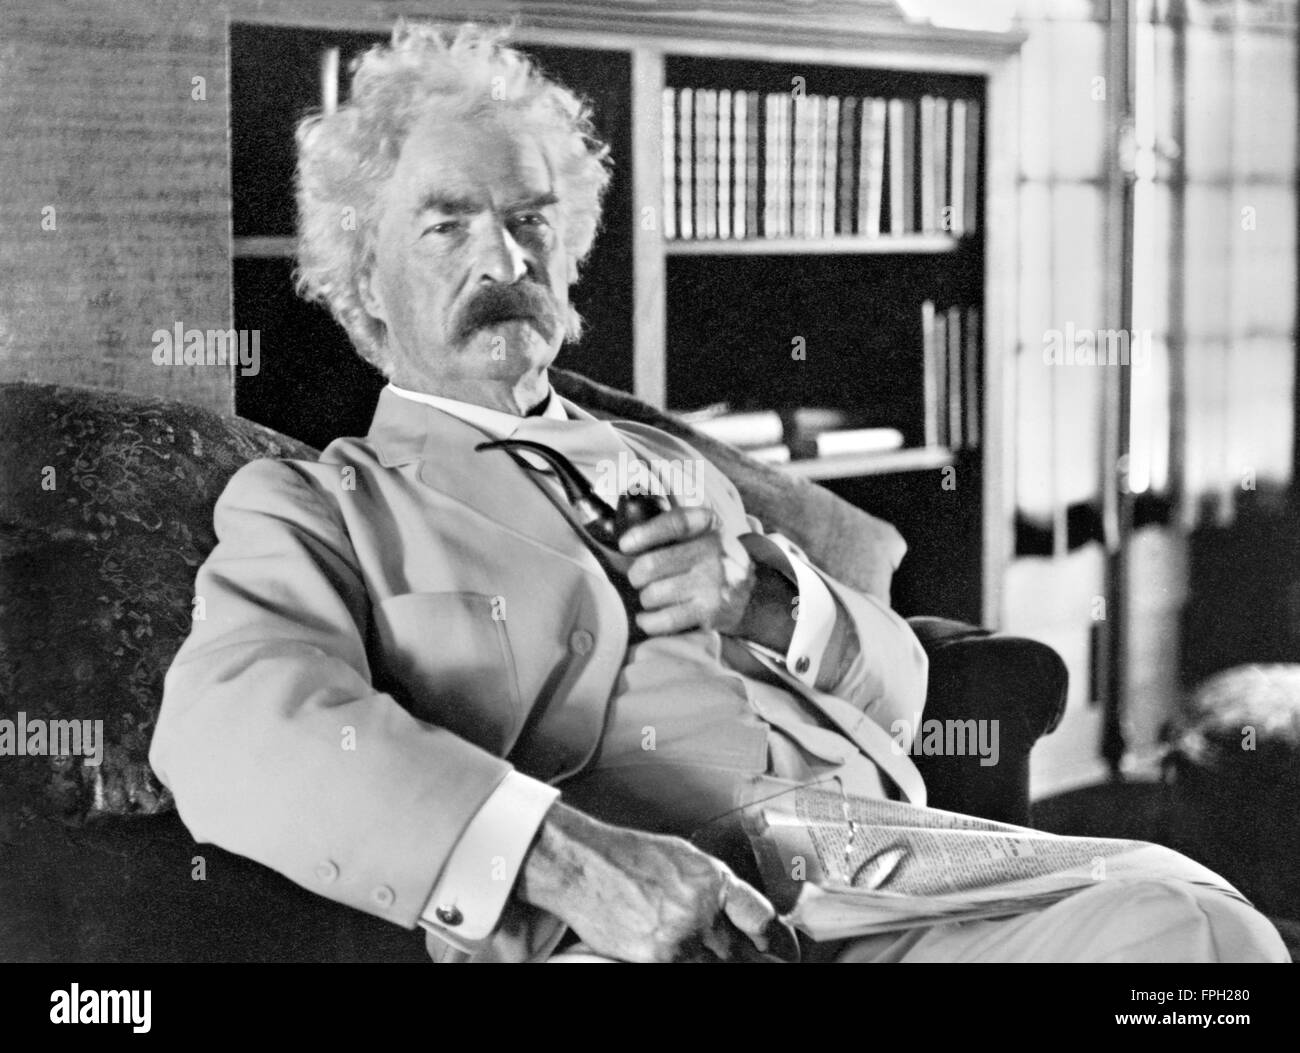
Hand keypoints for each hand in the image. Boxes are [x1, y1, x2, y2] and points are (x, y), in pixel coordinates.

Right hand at [518, 802, 798, 962]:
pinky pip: (686, 969)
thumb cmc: (627, 857)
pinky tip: (685, 955)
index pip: (764, 920)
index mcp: (713, 880)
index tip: (785, 952)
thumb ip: (716, 889)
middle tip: (758, 959)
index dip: (781, 942)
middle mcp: (701, 909)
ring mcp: (680, 938)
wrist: (583, 865)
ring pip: (717, 967)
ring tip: (705, 952)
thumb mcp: (683, 859)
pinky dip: (690, 964)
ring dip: (719, 963)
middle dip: (752, 960)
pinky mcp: (656, 959)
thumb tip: (742, 915)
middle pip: (744, 954)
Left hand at [619, 507, 755, 636]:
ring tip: (651, 597)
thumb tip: (627, 540)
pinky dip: (648, 621)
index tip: (625, 544)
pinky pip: (664, 620)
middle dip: (636, 575)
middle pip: (652, 564)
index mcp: (710, 525)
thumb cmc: (716, 559)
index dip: (645, 533)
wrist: (756, 593)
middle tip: (638, 578)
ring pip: (653, 594)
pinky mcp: (711, 612)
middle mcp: (715, 552)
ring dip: (645, 598)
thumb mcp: (706, 532)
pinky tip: (648, 617)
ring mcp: (713, 583)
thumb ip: (674, 527)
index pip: (675, 523)